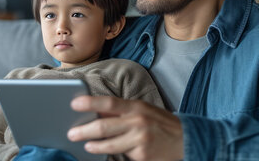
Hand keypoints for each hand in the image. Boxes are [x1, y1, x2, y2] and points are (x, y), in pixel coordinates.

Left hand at [67, 96, 183, 160]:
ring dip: (93, 145)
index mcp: (136, 107)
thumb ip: (121, 110)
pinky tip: (104, 152)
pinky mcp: (142, 156)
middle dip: (83, 131)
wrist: (187, 140)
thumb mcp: (143, 110)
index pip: (109, 102)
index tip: (74, 103)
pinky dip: (111, 153)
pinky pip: (121, 155)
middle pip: (103, 127)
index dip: (90, 103)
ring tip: (86, 144)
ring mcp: (140, 140)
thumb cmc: (160, 123)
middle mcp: (137, 122)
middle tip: (71, 133)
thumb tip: (96, 110)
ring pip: (108, 145)